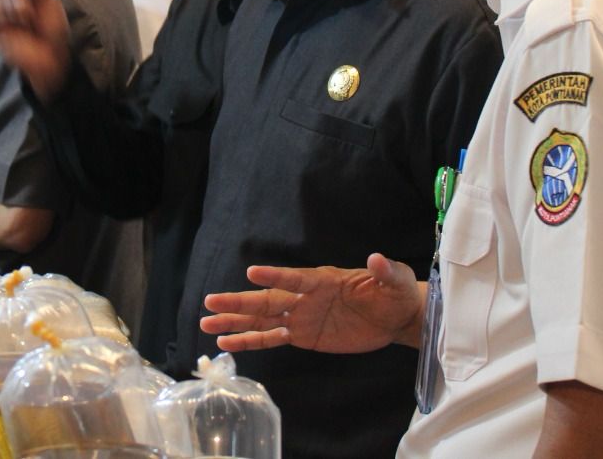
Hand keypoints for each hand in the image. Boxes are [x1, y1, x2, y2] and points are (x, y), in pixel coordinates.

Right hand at [201, 254, 423, 353]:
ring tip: (207, 323)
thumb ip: (385, 271)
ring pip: (261, 320)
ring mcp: (300, 317)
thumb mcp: (395, 280)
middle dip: (238, 302)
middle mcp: (304, 297)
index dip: (275, 276)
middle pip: (266, 299)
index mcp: (322, 280)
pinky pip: (271, 338)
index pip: (294, 278)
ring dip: (234, 322)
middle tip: (210, 302)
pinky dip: (250, 341)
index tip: (252, 273)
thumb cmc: (393, 293)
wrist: (394, 317)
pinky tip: (228, 343)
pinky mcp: (302, 336)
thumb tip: (377, 258)